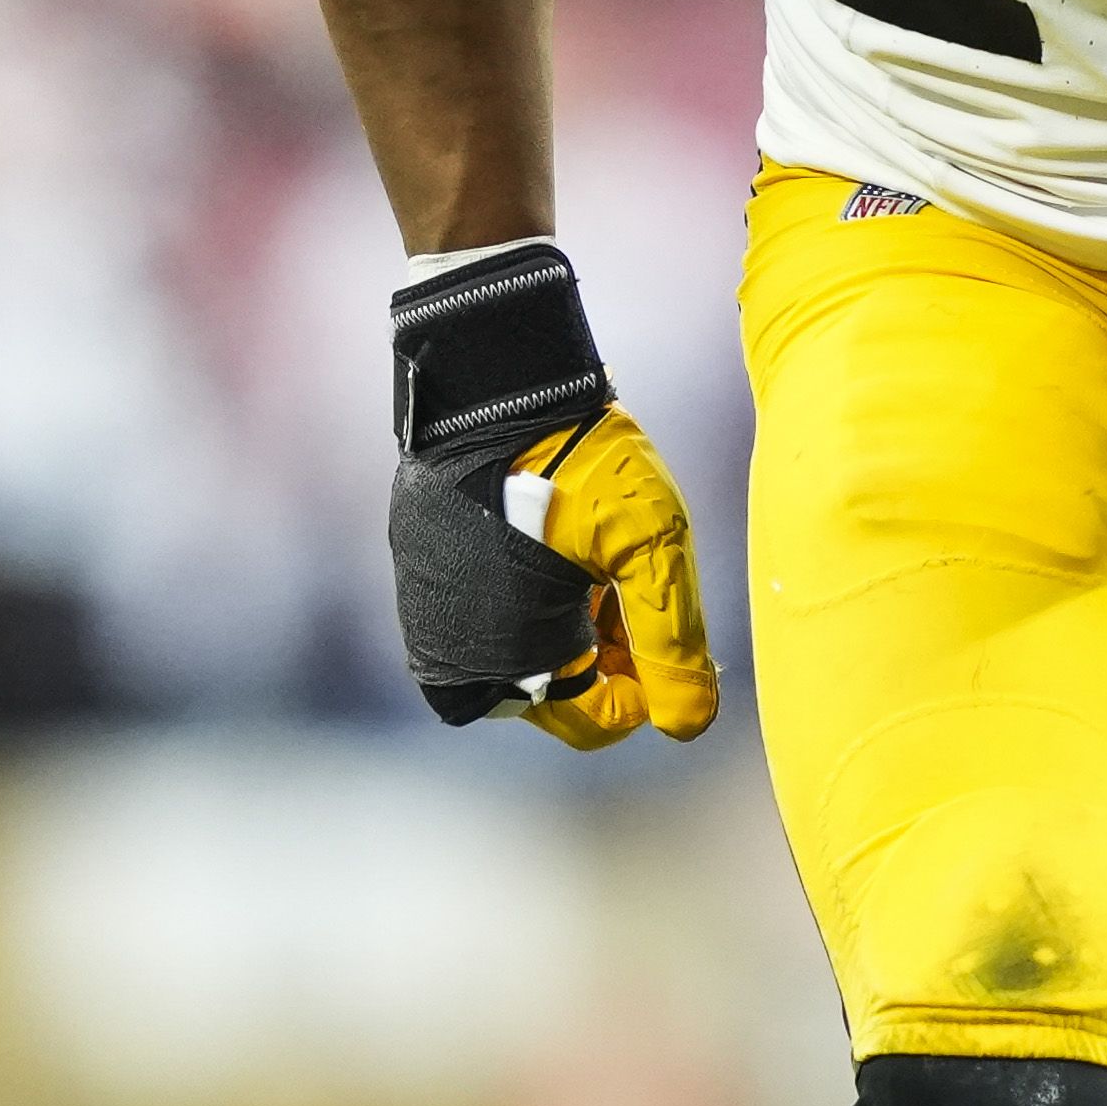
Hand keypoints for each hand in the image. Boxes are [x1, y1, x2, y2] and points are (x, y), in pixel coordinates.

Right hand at [387, 245, 722, 743]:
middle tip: (629, 594)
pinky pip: (481, 618)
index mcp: (514, 659)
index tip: (668, 635)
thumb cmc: (581, 460)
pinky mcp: (416, 573)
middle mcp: (458, 654)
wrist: (497, 380)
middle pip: (558, 695)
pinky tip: (553, 551)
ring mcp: (428, 614)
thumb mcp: (651, 546)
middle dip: (605, 658)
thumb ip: (673, 641)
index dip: (647, 687)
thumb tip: (689, 725)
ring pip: (522, 658)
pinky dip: (525, 601)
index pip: (596, 721)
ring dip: (567, 630)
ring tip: (595, 569)